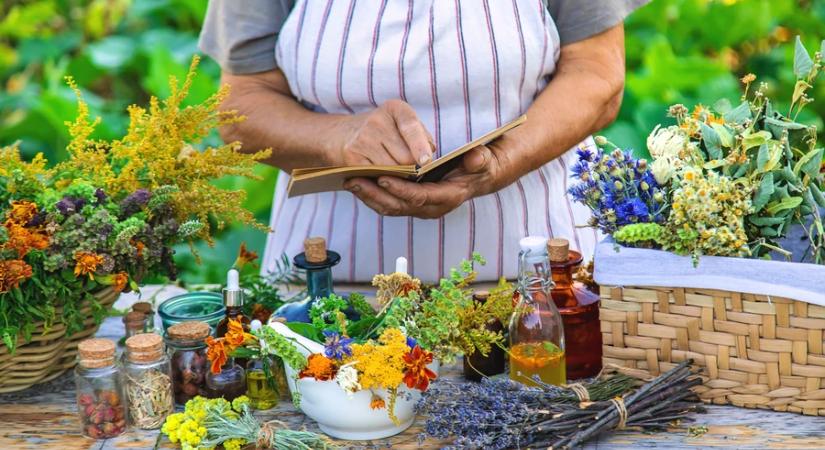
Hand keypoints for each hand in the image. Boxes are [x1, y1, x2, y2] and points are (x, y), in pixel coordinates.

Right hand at [335, 99, 433, 166]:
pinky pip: (377, 175)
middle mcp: (376, 121)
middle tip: (410, 167)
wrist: (343, 134)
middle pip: (405, 157)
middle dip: (412, 166)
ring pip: (393, 170)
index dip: (419, 146)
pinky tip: (380, 172)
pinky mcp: (352, 156)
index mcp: (395, 108)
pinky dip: (383, 179)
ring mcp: (362, 138)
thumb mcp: (404, 124)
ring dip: (398, 175)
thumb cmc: (385, 132)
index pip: (411, 127)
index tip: (426, 161)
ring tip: (393, 167)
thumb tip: (427, 158)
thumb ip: (422, 137)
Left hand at [344, 145, 502, 218]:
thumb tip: (475, 158)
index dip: (400, 189)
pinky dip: (372, 195)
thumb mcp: (483, 160)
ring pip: (390, 207)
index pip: (420, 197)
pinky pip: (388, 204)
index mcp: (448, 197)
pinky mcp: (412, 205)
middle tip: (354, 180)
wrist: (478, 177)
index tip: (382, 177)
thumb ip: (479, 159)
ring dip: (369, 196)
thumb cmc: (479, 165)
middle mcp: (432, 207)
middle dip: (375, 194)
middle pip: (399, 205)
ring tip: (350, 182)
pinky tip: (358, 184)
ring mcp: (420, 208)